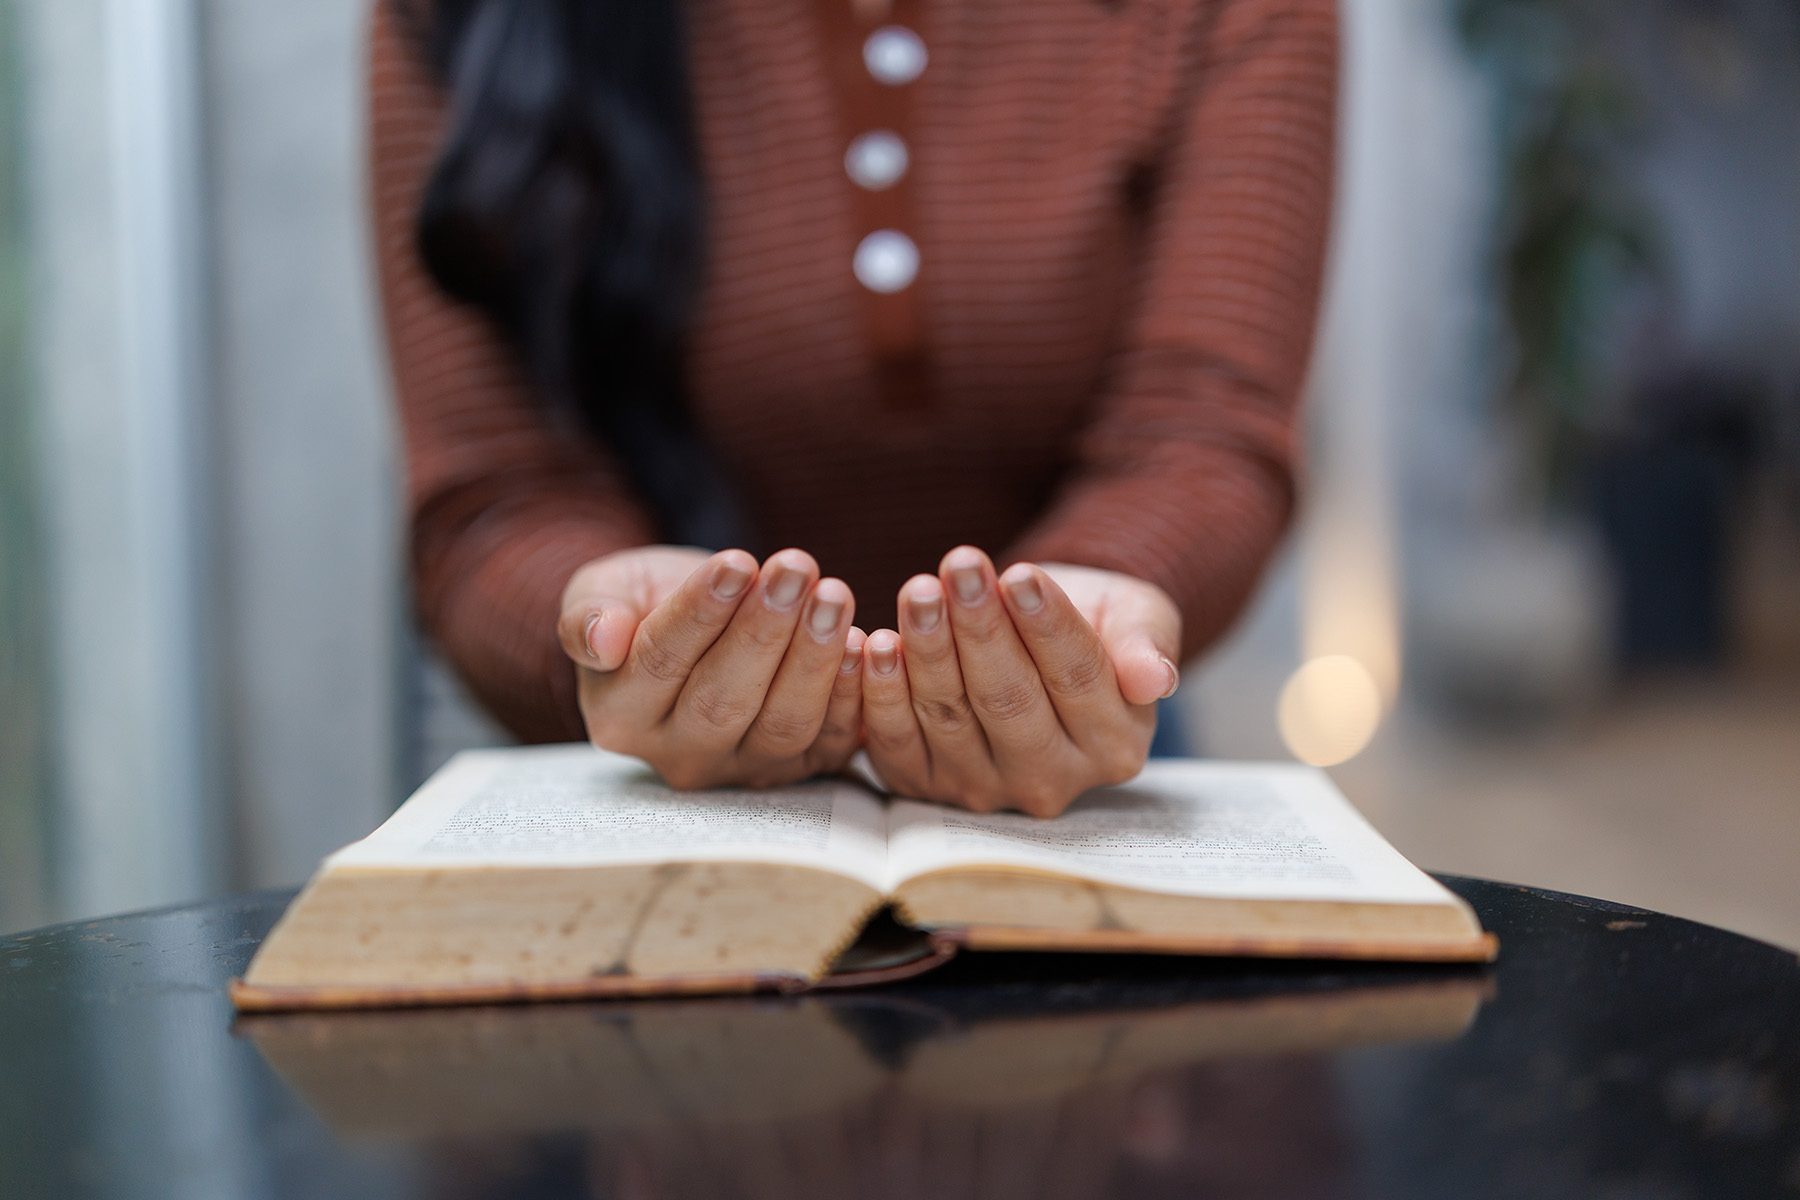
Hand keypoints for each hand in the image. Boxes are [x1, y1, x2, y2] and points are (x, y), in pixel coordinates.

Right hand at [557, 545, 865, 788]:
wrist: (698, 626)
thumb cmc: (645, 603)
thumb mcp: (603, 592)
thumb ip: (587, 614)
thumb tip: (602, 637)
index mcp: (619, 716)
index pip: (660, 665)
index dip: (700, 613)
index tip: (736, 560)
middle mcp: (678, 757)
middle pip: (724, 701)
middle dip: (765, 631)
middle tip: (797, 567)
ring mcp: (742, 770)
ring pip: (782, 725)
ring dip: (814, 658)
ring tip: (832, 594)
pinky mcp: (798, 769)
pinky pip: (829, 742)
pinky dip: (851, 696)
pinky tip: (864, 643)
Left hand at [859, 547, 1180, 815]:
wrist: (1043, 640)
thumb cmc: (1097, 622)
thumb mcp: (1138, 619)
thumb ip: (1147, 645)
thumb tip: (1155, 678)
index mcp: (1115, 748)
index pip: (1078, 681)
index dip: (1047, 627)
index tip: (1021, 573)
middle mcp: (1052, 784)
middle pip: (1009, 703)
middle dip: (980, 629)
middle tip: (960, 566)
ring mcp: (985, 791)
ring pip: (950, 718)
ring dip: (928, 650)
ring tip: (921, 590)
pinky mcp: (926, 786)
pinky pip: (897, 743)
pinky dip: (881, 693)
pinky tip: (875, 642)